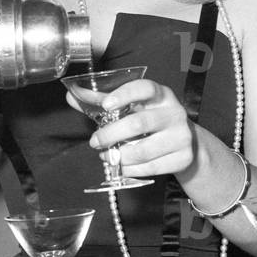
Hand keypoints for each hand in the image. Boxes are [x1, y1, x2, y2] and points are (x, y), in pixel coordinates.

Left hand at [69, 78, 196, 177]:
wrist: (186, 142)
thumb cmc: (150, 119)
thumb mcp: (131, 107)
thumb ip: (101, 101)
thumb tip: (71, 95)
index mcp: (161, 94)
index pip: (145, 88)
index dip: (125, 95)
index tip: (106, 105)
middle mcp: (174, 112)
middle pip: (139, 123)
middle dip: (111, 134)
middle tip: (95, 142)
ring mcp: (182, 136)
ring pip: (144, 150)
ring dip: (119, 156)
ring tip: (107, 156)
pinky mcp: (183, 157)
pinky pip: (152, 167)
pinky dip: (132, 169)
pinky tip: (123, 166)